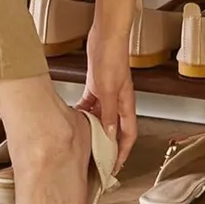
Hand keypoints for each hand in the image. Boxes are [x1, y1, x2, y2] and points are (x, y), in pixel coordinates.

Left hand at [78, 30, 136, 170]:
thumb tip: (110, 135)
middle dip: (108, 146)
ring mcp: (108, 93)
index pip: (128, 135)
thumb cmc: (111, 59)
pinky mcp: (97, 85)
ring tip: (84, 142)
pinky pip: (92, 104)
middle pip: (115, 129)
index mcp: (125, 104)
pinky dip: (85, 113)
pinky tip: (76, 118)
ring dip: (95, 129)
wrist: (106, 36)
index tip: (114, 167)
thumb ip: (108, 113)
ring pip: (102, 117)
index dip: (122, 152)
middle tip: (97, 160)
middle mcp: (119, 101)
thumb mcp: (108, 90)